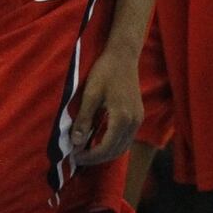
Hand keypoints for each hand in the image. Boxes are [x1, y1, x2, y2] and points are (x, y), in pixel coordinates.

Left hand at [70, 47, 141, 165]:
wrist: (123, 55)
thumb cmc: (105, 72)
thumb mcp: (90, 94)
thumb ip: (84, 120)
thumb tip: (76, 143)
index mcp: (122, 118)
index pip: (106, 147)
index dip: (89, 156)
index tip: (74, 156)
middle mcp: (133, 121)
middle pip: (116, 151)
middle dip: (97, 158)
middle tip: (78, 157)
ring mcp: (138, 118)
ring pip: (123, 146)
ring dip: (106, 152)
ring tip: (88, 151)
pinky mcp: (138, 114)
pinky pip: (127, 137)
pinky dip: (114, 144)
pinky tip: (100, 140)